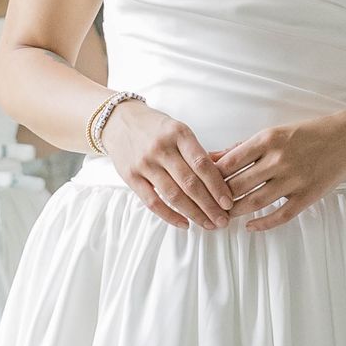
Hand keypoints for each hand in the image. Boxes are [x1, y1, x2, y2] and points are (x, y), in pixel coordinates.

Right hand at [102, 100, 233, 228]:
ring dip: (194, 213)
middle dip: (209, 206)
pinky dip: (169, 216)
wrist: (117, 120)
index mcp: (179, 133)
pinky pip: (152, 202)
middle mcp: (161, 148)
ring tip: (208, 224)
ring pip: (173, 195)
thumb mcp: (179, 129)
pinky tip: (184, 223)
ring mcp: (144, 163)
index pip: (202, 164)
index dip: (217, 186)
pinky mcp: (131, 176)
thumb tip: (228, 170)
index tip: (228, 202)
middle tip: (223, 220)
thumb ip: (200, 151)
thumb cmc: (155, 127)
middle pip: (190, 183)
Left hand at [214, 114, 345, 228]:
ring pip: (255, 201)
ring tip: (223, 217)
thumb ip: (243, 148)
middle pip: (238, 185)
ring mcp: (294, 179)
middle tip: (207, 206)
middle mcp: (279, 159)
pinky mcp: (307, 195)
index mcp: (268, 140)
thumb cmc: (307, 134)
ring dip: (235, 212)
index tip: (202, 184)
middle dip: (219, 198)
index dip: (212, 177)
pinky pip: (280, 215)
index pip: (230, 162)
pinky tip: (250, 226)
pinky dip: (262, 223)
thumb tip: (213, 158)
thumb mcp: (273, 133)